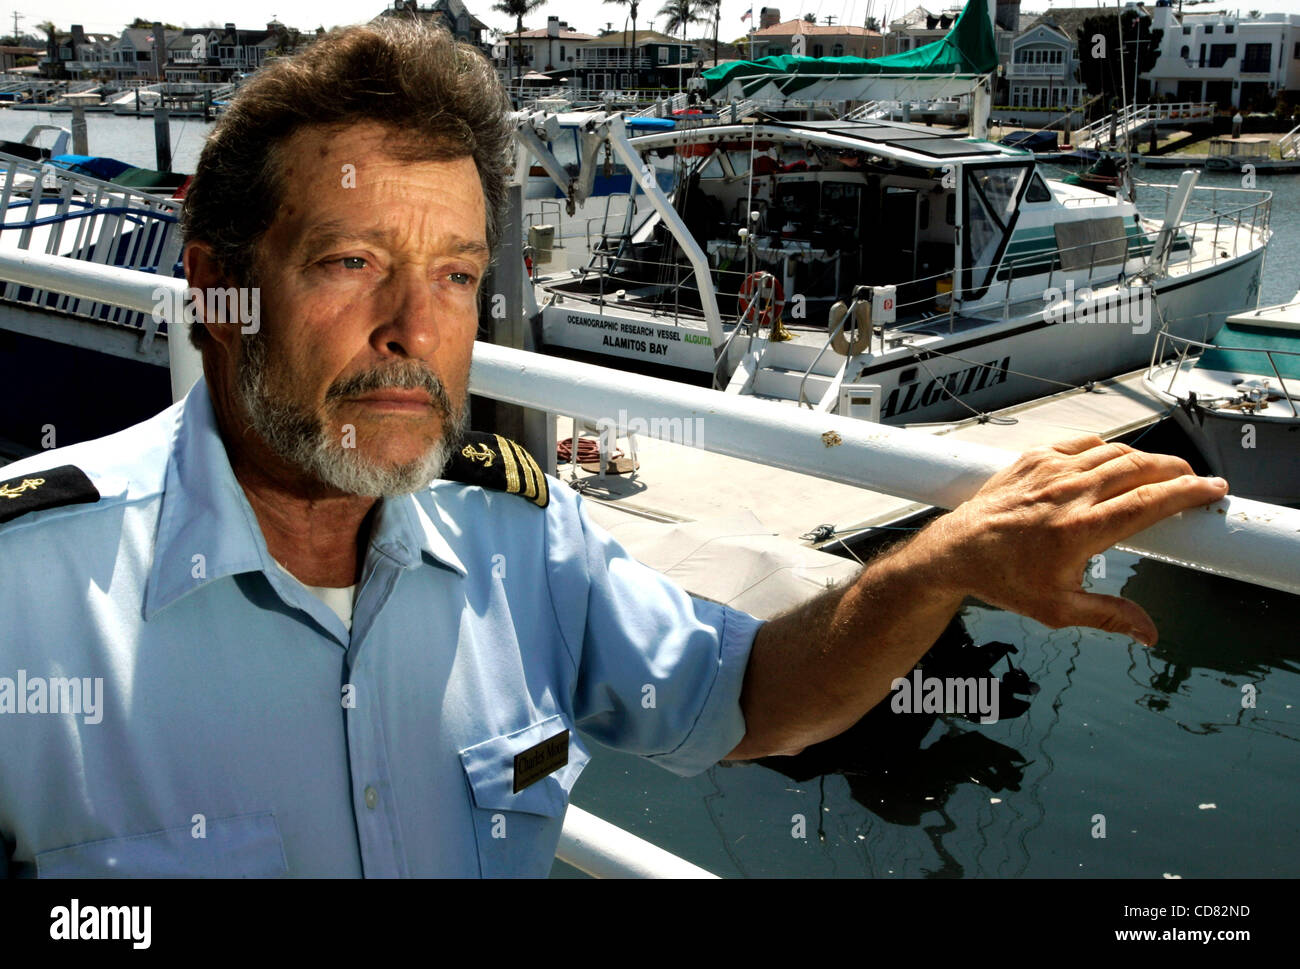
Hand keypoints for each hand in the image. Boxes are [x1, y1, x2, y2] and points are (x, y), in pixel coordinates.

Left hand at [929, 434, 1227, 645]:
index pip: (1149, 502)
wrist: (957, 552)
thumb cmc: (1006, 581)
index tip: (1213, 490)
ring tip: (1162, 473)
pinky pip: (1083, 444)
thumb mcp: (1058, 609)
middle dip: (1176, 470)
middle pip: (1139, 468)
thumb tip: (1149, 634)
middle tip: (1193, 480)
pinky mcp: (1035, 459)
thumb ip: (1109, 617)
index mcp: (1080, 530)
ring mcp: (1050, 471)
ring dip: (1145, 459)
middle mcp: (1068, 494)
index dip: (1188, 493)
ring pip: (1114, 452)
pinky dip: (1108, 449)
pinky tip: (1117, 463)